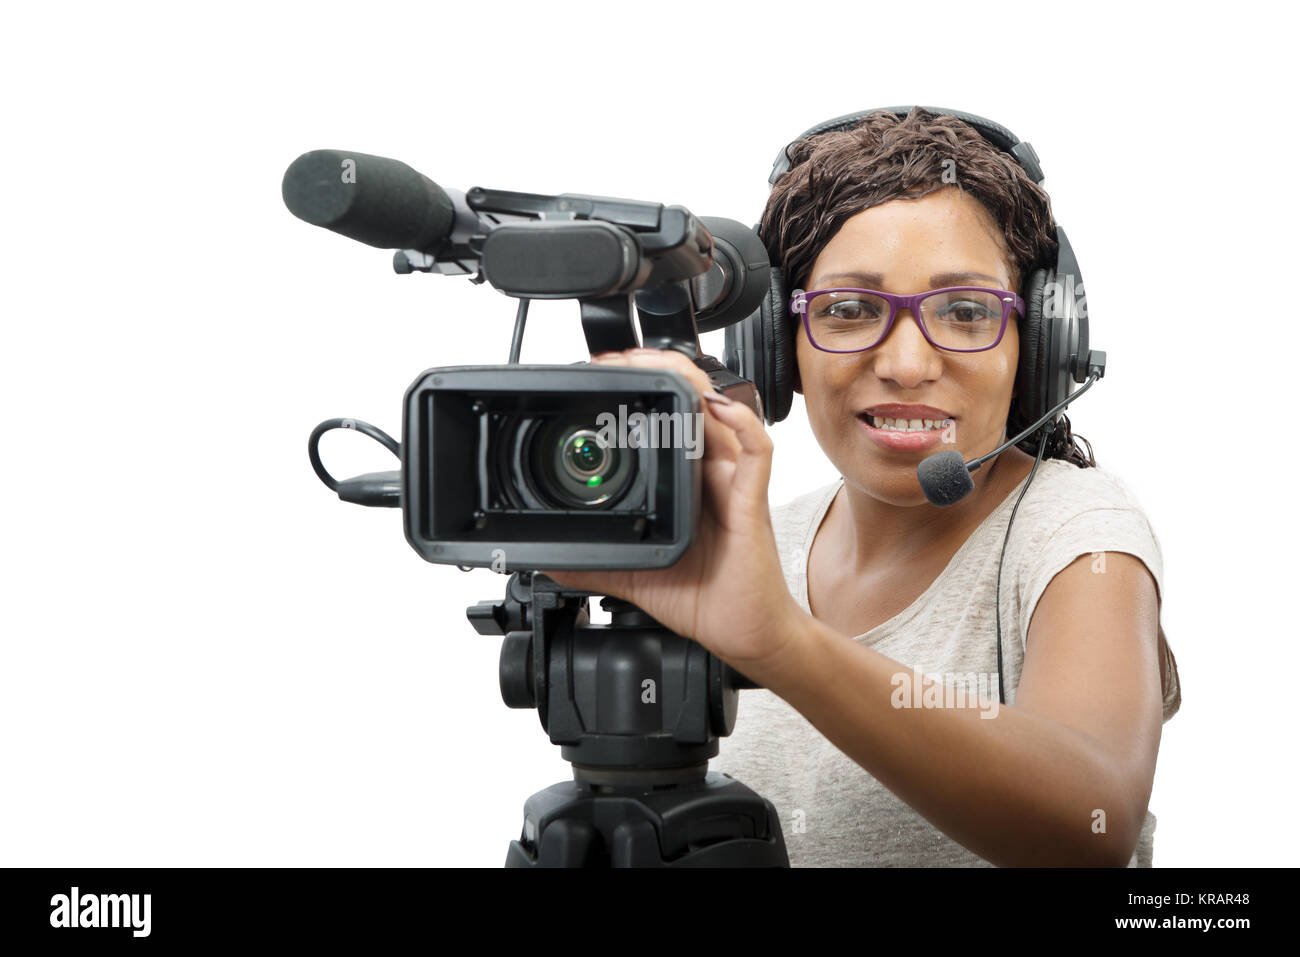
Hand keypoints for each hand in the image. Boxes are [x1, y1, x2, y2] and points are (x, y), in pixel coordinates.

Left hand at [545, 347, 803, 673]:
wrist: (743, 631)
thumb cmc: (701, 597)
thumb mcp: (633, 574)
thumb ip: (591, 564)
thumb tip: (546, 562)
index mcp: (683, 482)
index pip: (664, 421)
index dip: (640, 389)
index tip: (604, 376)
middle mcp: (709, 473)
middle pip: (693, 402)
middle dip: (660, 369)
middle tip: (621, 360)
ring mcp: (731, 483)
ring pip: (722, 413)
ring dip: (693, 382)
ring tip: (661, 363)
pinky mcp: (751, 501)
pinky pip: (756, 451)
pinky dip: (742, 424)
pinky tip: (718, 409)